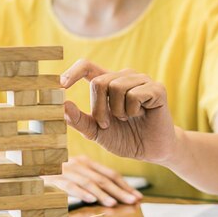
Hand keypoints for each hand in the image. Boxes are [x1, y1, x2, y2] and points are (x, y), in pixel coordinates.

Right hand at [44, 155, 142, 206]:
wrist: (29, 170)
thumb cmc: (55, 178)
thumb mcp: (76, 178)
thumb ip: (92, 184)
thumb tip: (113, 198)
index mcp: (86, 163)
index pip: (110, 174)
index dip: (125, 185)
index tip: (138, 197)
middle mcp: (78, 164)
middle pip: (103, 178)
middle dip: (120, 191)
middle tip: (134, 202)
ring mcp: (66, 171)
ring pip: (88, 182)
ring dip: (103, 193)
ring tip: (114, 204)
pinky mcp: (53, 179)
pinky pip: (69, 186)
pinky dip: (80, 192)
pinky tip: (90, 200)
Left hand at [60, 59, 176, 163]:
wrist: (152, 150)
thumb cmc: (125, 138)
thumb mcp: (97, 132)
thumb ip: (79, 120)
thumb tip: (61, 105)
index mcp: (108, 82)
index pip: (87, 66)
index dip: (72, 72)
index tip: (60, 86)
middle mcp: (124, 76)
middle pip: (98, 82)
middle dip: (98, 108)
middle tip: (107, 124)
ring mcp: (142, 80)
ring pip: (116, 87)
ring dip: (117, 111)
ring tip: (127, 119)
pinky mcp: (157, 89)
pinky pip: (134, 95)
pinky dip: (133, 111)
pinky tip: (141, 115)